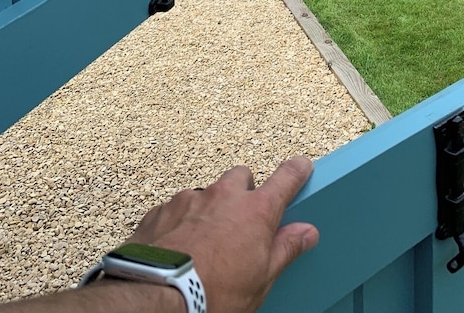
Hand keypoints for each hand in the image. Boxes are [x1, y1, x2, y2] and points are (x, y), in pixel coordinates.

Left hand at [128, 157, 318, 312]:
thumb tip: (307, 232)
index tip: (301, 167)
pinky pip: (177, 209)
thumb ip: (285, 249)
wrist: (157, 297)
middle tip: (242, 222)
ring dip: (210, 210)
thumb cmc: (212, 293)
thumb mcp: (261, 279)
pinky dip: (181, 223)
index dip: (296, 170)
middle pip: (241, 177)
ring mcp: (190, 200)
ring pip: (207, 193)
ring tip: (205, 243)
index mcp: (255, 211)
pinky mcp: (162, 211)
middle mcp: (224, 196)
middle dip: (244, 192)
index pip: (285, 178)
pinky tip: (180, 247)